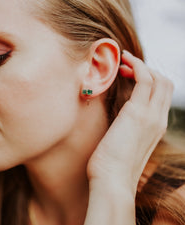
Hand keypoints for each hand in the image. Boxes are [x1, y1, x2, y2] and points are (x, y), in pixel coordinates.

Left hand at [86, 50, 173, 195]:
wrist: (112, 182)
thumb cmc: (111, 167)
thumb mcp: (122, 145)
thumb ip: (124, 130)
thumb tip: (116, 120)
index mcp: (155, 128)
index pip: (161, 96)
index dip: (148, 80)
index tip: (127, 75)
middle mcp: (158, 120)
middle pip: (165, 84)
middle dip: (147, 69)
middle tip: (125, 67)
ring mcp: (151, 116)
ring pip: (158, 78)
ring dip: (141, 65)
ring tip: (123, 61)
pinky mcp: (138, 112)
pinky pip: (145, 79)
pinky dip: (136, 66)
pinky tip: (122, 64)